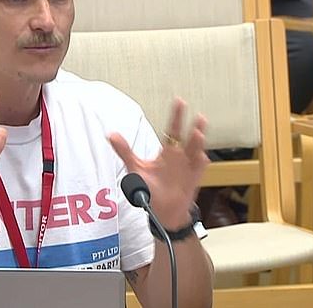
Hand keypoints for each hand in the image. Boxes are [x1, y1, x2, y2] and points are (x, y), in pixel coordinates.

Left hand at [109, 98, 208, 229]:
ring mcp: (188, 167)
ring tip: (198, 133)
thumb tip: (111, 135)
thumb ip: (124, 150)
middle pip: (187, 137)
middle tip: (195, 113)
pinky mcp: (193, 180)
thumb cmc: (151, 188)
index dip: (176, 115)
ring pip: (195, 151)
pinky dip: (200, 164)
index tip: (179, 101)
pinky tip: (201, 156)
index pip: (172, 129)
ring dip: (197, 143)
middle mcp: (180, 156)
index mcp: (167, 152)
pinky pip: (198, 170)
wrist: (162, 212)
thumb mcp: (136, 167)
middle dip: (191, 125)